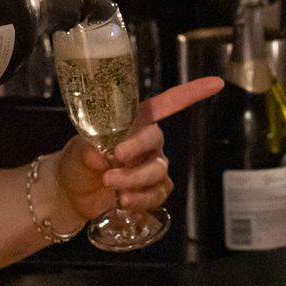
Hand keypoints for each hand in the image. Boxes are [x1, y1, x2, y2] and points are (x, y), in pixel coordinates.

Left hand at [53, 76, 223, 220]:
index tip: (215, 83)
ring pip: (157, 170)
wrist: (70, 194)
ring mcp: (151, 166)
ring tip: (109, 183)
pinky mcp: (150, 191)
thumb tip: (97, 155)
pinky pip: (158, 193)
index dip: (190, 93)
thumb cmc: (75, 161)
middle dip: (137, 148)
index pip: (166, 103)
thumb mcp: (75, 150)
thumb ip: (86, 149)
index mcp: (132, 121)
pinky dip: (141, 199)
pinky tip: (122, 202)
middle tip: (116, 157)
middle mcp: (146, 141)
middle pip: (156, 139)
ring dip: (134, 179)